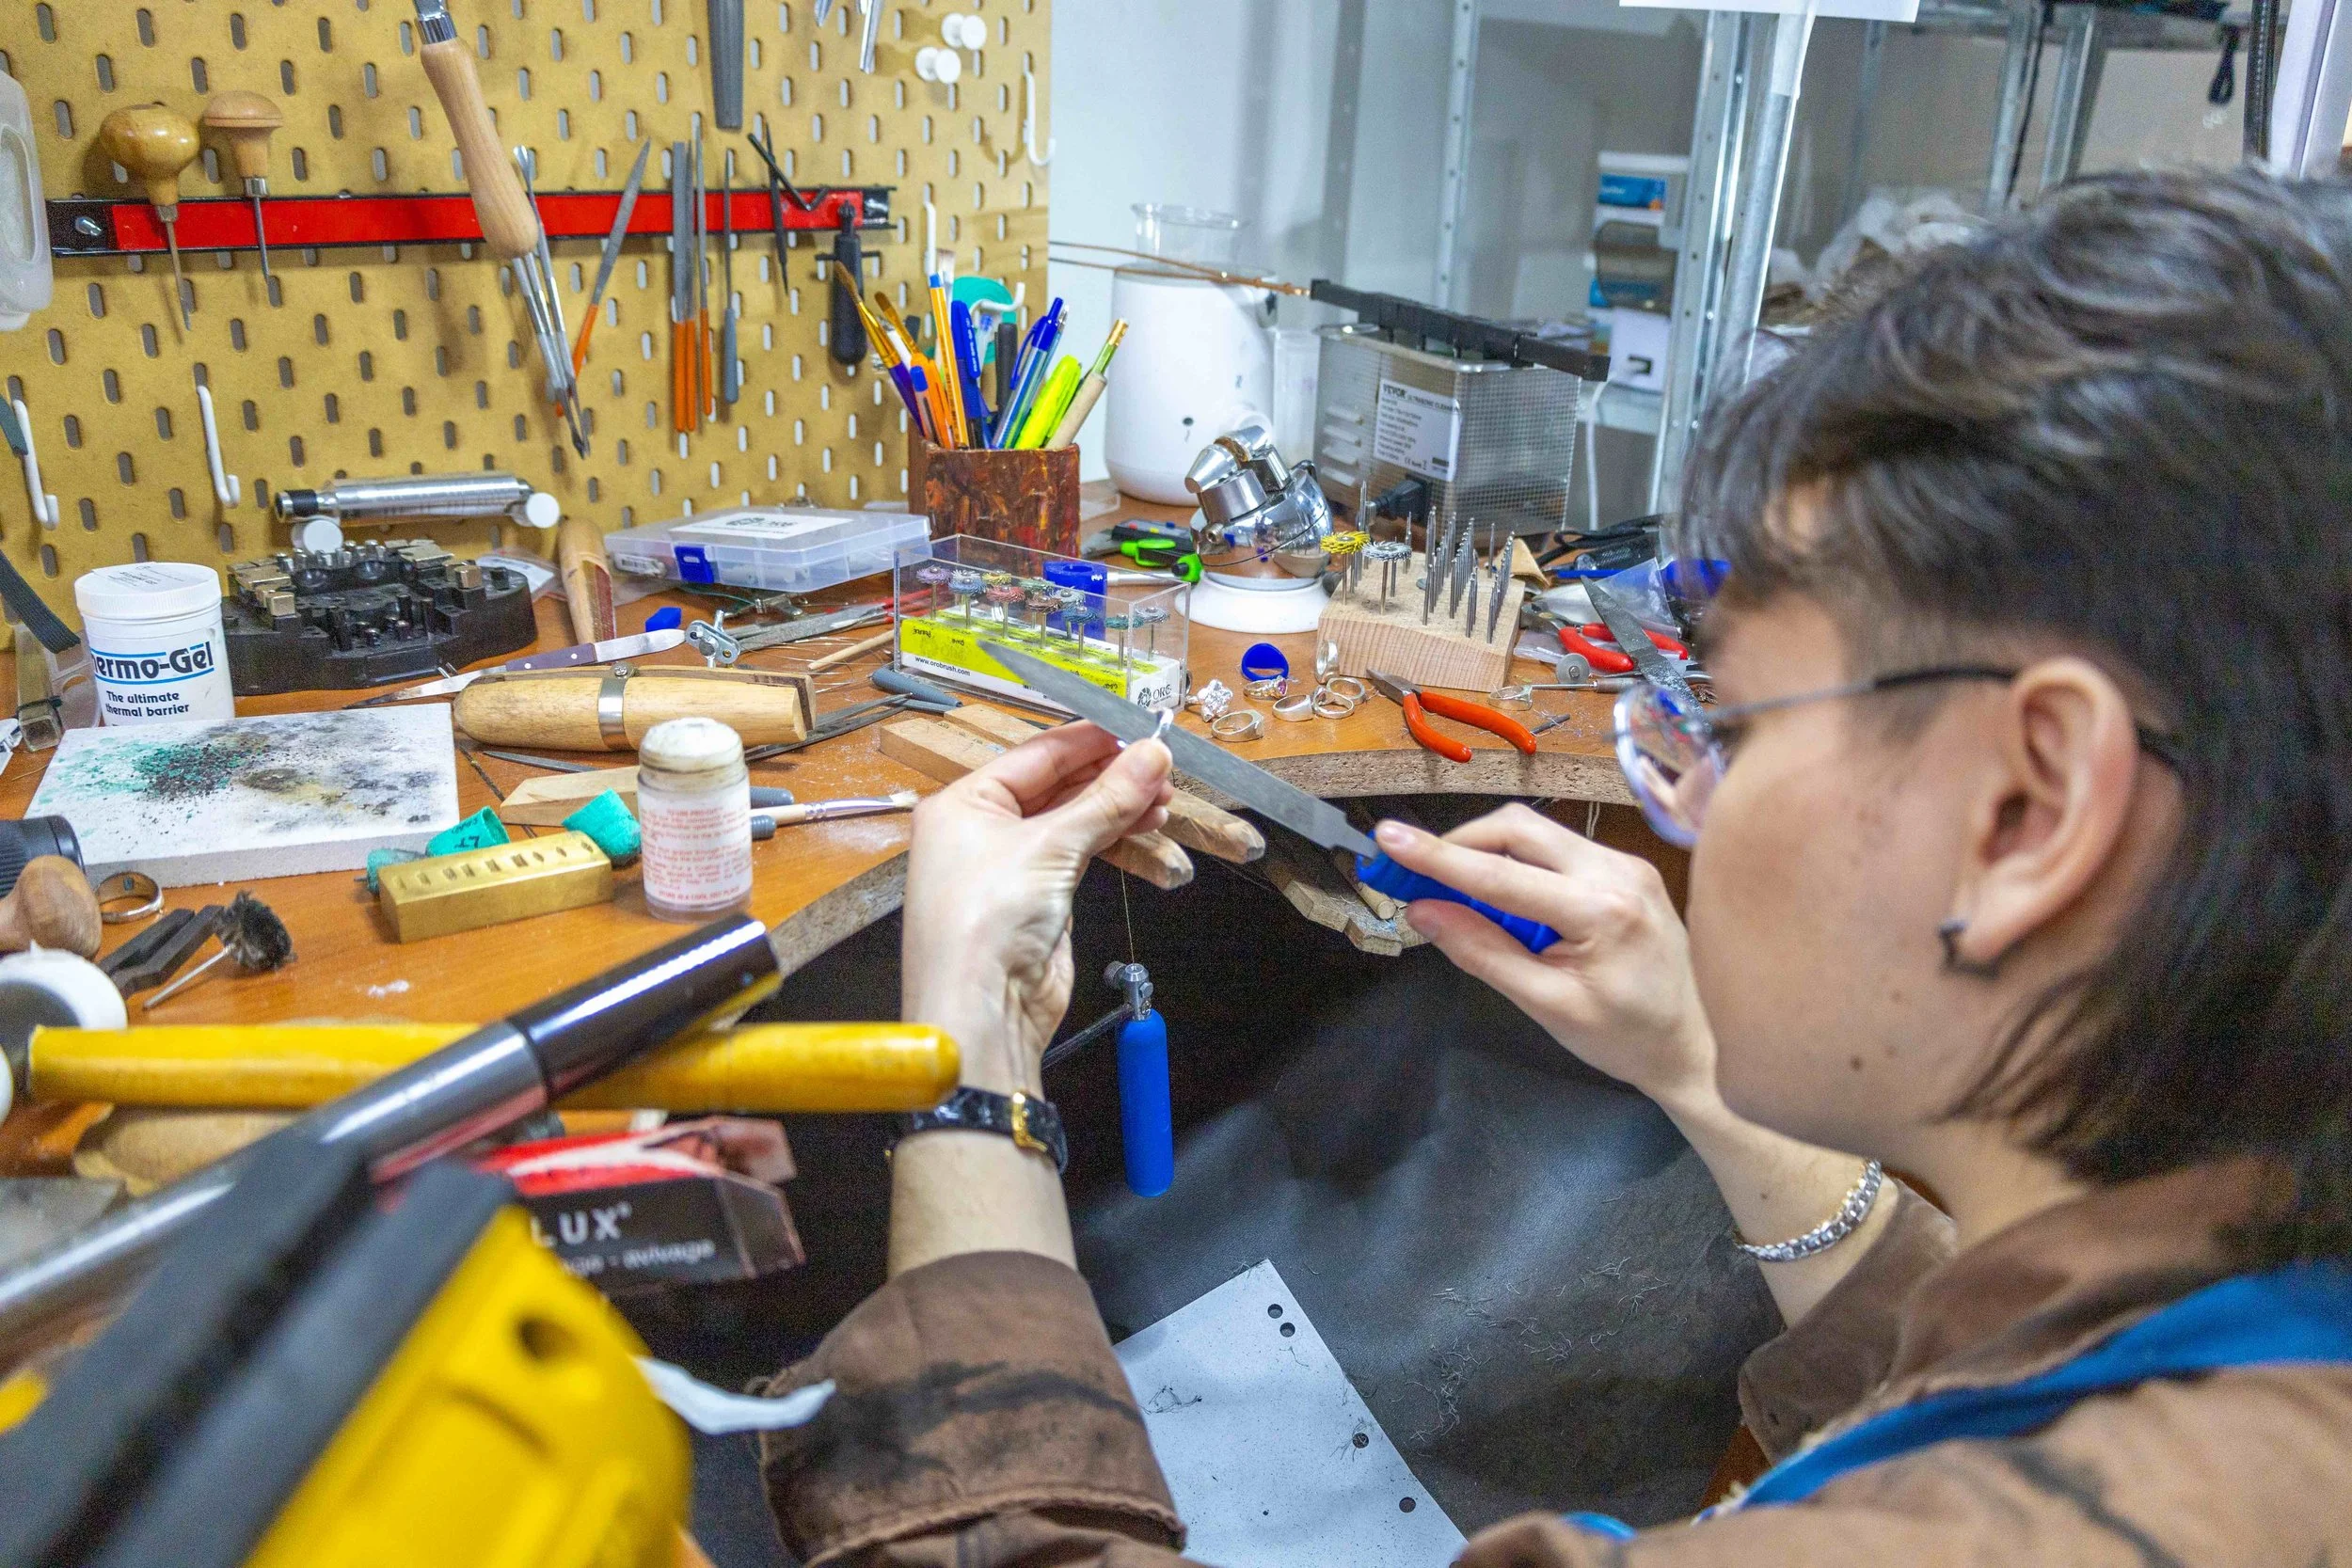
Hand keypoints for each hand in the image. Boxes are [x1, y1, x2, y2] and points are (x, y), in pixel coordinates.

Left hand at [901, 724, 1172, 1094]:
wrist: (983, 1010)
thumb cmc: (986, 921)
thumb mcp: (1051, 846)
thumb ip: (1107, 799)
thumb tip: (1153, 755)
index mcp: (963, 803)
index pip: (1035, 755)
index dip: (1089, 740)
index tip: (1136, 728)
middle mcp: (981, 829)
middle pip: (1057, 787)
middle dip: (1110, 777)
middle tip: (1161, 767)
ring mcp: (1010, 866)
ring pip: (1074, 822)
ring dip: (1119, 810)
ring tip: (1165, 799)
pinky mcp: (1038, 898)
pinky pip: (1081, 855)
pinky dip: (1114, 841)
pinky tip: (1147, 828)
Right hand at [1371, 805, 1717, 1115]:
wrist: (1697, 1044)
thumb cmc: (1626, 1038)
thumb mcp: (1547, 1006)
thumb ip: (1483, 953)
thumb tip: (1423, 912)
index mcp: (1602, 910)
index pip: (1500, 874)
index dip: (1437, 857)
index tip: (1388, 840)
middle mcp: (1618, 870)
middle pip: (1518, 829)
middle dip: (1460, 845)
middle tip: (1414, 872)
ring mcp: (1627, 863)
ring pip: (1538, 834)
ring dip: (1489, 854)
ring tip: (1456, 895)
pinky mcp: (1627, 868)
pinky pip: (1559, 850)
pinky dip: (1520, 865)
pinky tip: (1507, 903)